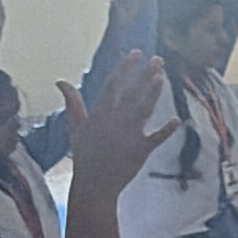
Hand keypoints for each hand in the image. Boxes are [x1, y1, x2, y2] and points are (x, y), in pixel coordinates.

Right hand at [59, 53, 175, 194]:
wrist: (94, 183)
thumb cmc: (85, 153)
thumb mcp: (75, 127)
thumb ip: (72, 102)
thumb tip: (60, 81)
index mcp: (100, 114)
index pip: (114, 85)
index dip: (126, 68)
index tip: (137, 54)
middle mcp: (115, 121)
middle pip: (132, 93)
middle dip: (145, 75)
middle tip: (158, 59)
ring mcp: (129, 136)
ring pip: (143, 110)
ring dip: (153, 94)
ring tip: (161, 78)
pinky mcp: (141, 150)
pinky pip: (156, 138)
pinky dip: (167, 130)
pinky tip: (177, 120)